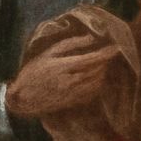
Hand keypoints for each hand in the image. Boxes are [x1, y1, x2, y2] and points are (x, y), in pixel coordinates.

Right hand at [4, 7, 137, 124]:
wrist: (23, 98)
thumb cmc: (33, 72)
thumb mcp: (48, 53)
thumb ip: (70, 44)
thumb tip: (91, 38)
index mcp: (63, 66)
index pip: (91, 59)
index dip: (106, 53)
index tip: (116, 47)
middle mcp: (70, 81)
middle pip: (97, 70)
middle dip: (106, 62)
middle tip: (109, 54)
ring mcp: (72, 94)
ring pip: (96, 82)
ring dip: (103, 72)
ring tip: (103, 64)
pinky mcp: (73, 102)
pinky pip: (92, 93)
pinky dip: (98, 84)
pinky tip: (97, 78)